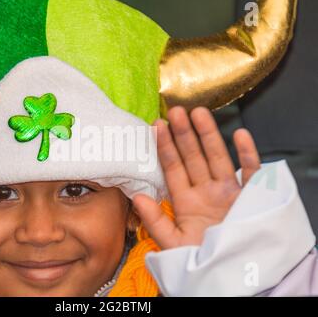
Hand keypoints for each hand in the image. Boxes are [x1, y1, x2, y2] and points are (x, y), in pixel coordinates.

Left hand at [133, 106, 260, 248]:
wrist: (229, 276)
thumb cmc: (200, 262)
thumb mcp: (173, 243)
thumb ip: (155, 221)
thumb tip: (136, 196)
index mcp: (186, 201)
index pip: (173, 168)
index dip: (165, 148)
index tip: (157, 126)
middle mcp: (206, 192)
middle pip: (193, 158)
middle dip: (184, 135)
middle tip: (174, 111)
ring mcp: (228, 193)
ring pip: (217, 158)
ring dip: (209, 136)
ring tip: (198, 113)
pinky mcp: (250, 198)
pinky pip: (250, 173)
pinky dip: (247, 155)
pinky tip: (239, 134)